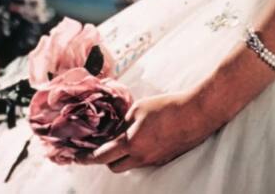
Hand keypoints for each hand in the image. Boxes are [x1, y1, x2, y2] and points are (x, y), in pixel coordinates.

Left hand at [79, 89, 219, 171]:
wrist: (196, 113)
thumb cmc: (167, 106)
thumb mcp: (139, 107)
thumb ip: (123, 121)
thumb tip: (115, 129)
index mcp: (130, 144)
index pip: (101, 157)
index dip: (87, 158)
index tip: (77, 158)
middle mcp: (140, 158)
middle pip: (114, 167)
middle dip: (107, 158)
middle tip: (106, 144)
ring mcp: (154, 161)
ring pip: (131, 165)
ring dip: (124, 156)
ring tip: (129, 138)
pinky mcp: (165, 159)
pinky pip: (145, 161)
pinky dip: (140, 153)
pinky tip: (148, 137)